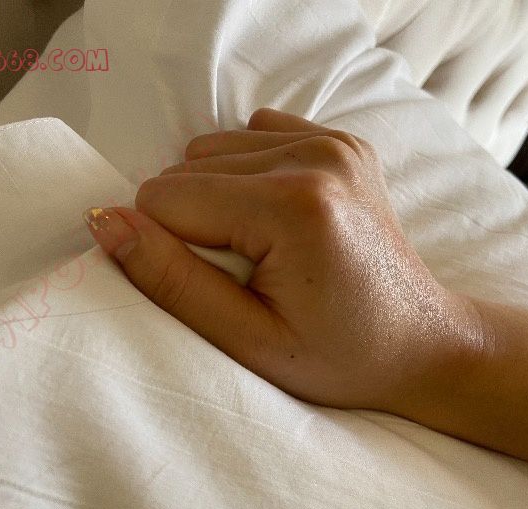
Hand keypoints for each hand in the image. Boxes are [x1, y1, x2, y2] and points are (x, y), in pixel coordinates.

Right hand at [83, 108, 483, 411]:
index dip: (167, 247)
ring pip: (212, 149)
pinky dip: (246, 173)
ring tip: (259, 246)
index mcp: (294, 206)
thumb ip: (171, 279)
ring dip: (216, 196)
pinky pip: (253, 134)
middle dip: (193, 223)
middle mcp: (315, 156)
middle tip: (243, 272)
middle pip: (186, 168)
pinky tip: (277, 215)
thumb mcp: (247, 340)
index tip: (211, 284)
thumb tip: (106, 222)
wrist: (421, 341)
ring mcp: (332, 140)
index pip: (165, 198)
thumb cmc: (341, 355)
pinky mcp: (339, 139)